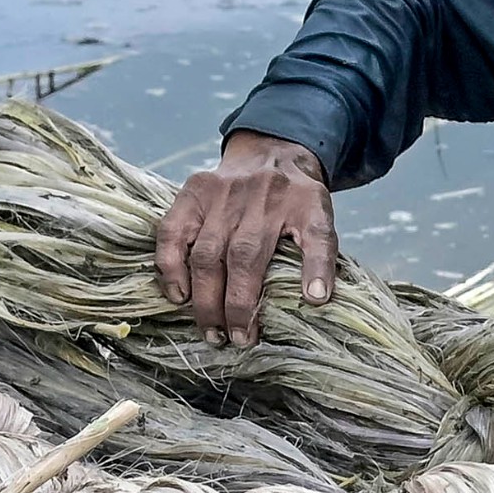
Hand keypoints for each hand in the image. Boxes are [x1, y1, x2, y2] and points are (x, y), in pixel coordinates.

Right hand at [155, 131, 334, 347]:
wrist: (269, 152)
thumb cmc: (294, 199)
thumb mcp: (321, 218)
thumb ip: (322, 255)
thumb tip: (316, 299)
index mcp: (301, 202)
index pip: (313, 240)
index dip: (312, 275)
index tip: (302, 311)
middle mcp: (259, 196)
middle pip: (243, 257)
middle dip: (237, 307)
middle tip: (236, 340)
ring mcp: (221, 193)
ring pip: (206, 253)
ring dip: (205, 299)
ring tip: (211, 332)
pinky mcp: (193, 192)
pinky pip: (172, 233)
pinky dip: (171, 267)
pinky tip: (178, 296)